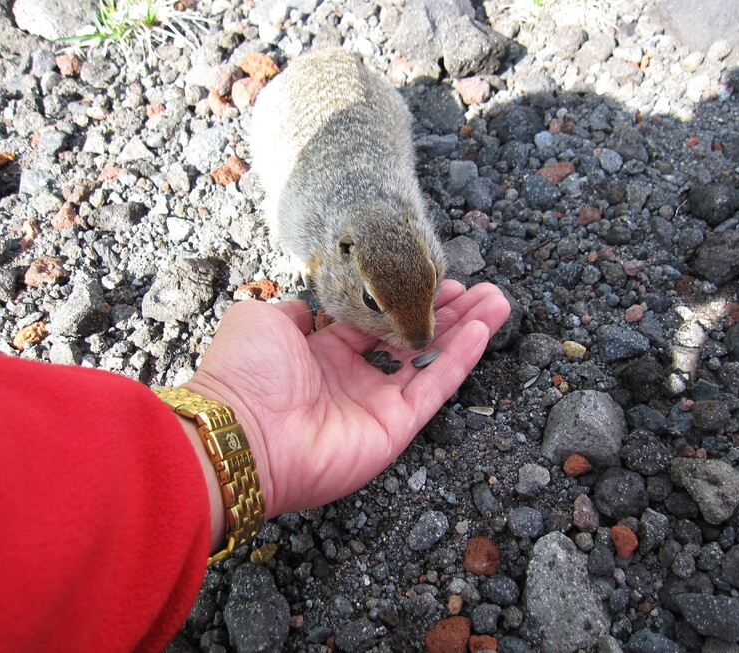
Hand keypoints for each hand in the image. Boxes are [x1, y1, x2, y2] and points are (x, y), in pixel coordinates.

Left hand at [184, 280, 509, 522]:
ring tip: (497, 301)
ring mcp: (376, 406)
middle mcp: (354, 379)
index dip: (407, 300)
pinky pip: (434, 388)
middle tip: (480, 289)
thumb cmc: (245, 373)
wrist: (241, 433)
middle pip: (412, 339)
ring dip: (465, 331)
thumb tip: (306, 307)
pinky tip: (483, 329)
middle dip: (447, 313)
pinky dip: (460, 358)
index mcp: (322, 353)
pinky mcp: (394, 429)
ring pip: (431, 360)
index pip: (378, 322)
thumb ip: (293, 310)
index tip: (437, 278)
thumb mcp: (262, 320)